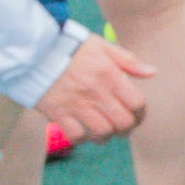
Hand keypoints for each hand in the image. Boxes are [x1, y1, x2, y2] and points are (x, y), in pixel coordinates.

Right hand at [32, 35, 149, 143]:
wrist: (32, 50)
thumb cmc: (70, 47)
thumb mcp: (102, 46)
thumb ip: (128, 61)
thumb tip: (152, 73)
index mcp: (110, 75)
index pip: (137, 104)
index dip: (141, 114)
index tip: (136, 116)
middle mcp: (96, 92)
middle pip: (123, 123)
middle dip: (126, 129)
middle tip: (121, 128)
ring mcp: (76, 104)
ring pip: (102, 133)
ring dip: (105, 136)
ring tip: (102, 132)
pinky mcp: (57, 113)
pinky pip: (76, 136)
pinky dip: (82, 138)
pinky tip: (82, 132)